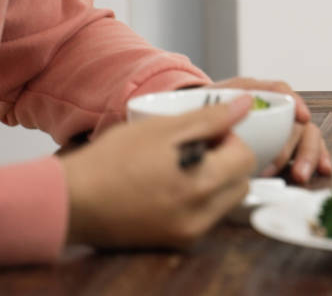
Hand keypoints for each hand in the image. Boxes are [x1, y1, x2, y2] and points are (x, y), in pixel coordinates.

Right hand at [63, 95, 256, 248]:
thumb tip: (245, 106)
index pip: (245, 158)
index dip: (229, 139)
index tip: (208, 133)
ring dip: (216, 181)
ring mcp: (187, 233)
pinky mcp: (174, 242)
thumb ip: (209, 118)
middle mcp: (200, 216)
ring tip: (183, 166)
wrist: (69, 202)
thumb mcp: (161, 128)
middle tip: (198, 147)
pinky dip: (199, 200)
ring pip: (225, 201)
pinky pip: (205, 217)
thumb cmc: (110, 162)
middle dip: (228, 161)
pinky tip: (172, 185)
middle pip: (240, 182)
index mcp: (201, 185)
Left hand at [208, 77, 331, 182]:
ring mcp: (282, 127)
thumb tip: (237, 108)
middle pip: (296, 119)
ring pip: (307, 134)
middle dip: (295, 144)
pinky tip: (323, 169)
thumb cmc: (200, 117)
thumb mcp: (200, 109)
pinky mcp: (284, 146)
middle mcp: (273, 108)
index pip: (279, 90)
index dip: (293, 101)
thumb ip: (214, 108)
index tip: (301, 116)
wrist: (191, 131)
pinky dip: (317, 157)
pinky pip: (307, 148)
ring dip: (309, 154)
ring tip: (301, 176)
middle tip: (280, 167)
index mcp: (253, 93)